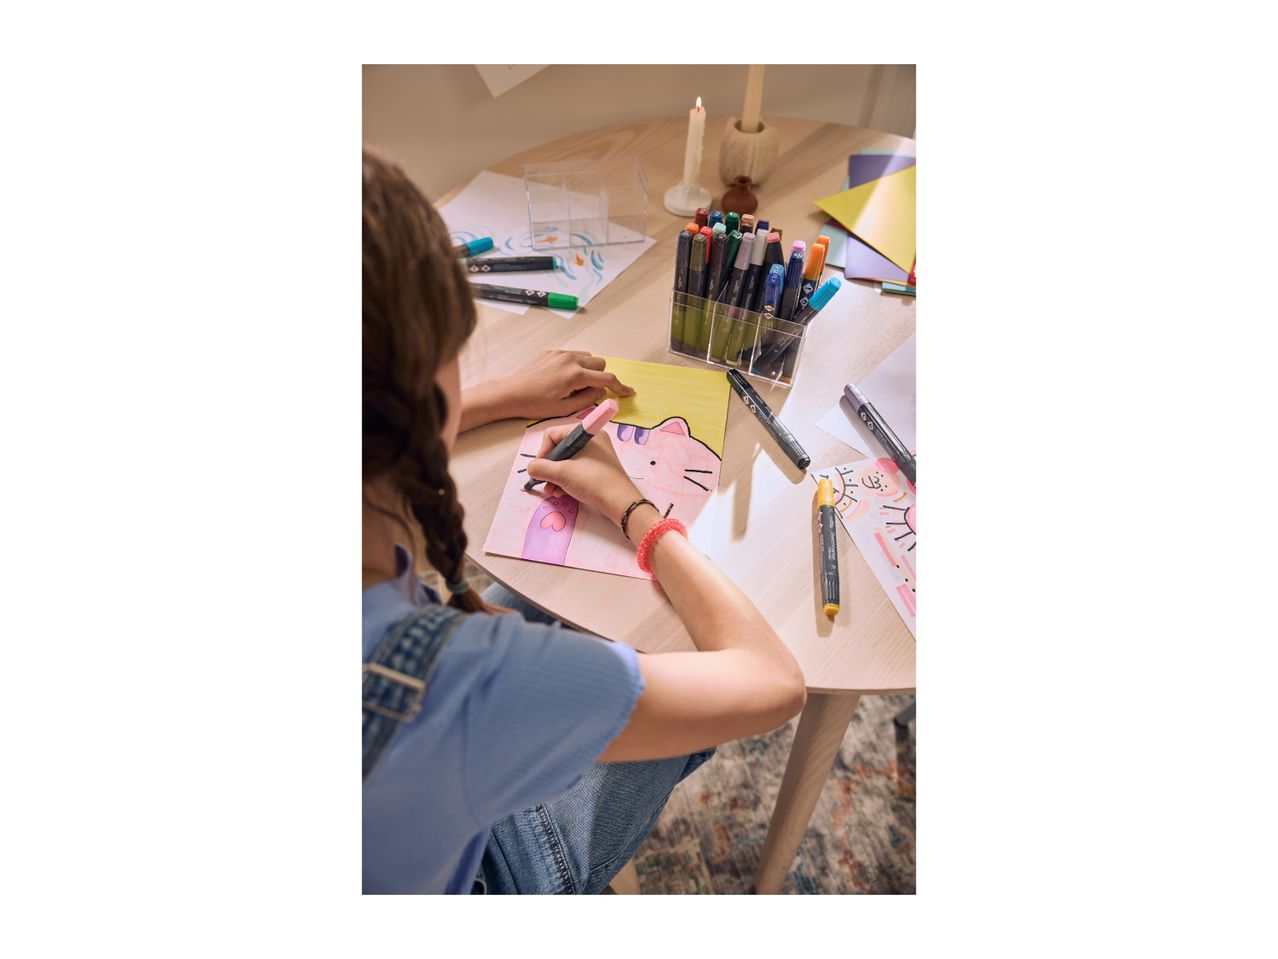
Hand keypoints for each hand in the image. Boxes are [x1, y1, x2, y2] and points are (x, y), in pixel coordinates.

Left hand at [460, 350, 634, 430]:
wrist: (510, 393)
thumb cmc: (536, 404)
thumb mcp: (564, 409)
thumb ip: (587, 398)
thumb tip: (600, 391)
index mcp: (575, 375)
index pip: (606, 378)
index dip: (620, 386)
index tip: (628, 392)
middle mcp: (570, 359)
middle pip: (600, 362)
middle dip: (601, 376)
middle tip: (590, 390)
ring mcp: (560, 353)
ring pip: (587, 356)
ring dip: (588, 368)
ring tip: (575, 384)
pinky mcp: (550, 352)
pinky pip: (571, 355)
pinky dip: (574, 364)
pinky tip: (561, 378)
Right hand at [525, 425, 643, 525]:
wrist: (620, 502)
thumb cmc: (592, 481)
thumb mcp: (562, 473)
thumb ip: (541, 468)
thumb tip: (531, 468)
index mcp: (585, 433)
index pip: (553, 435)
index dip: (543, 453)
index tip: (539, 470)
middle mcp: (591, 440)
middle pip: (559, 449)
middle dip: (549, 468)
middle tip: (545, 483)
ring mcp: (596, 455)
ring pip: (567, 461)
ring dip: (555, 477)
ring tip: (553, 492)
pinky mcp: (598, 469)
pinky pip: (576, 469)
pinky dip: (566, 480)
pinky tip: (562, 493)